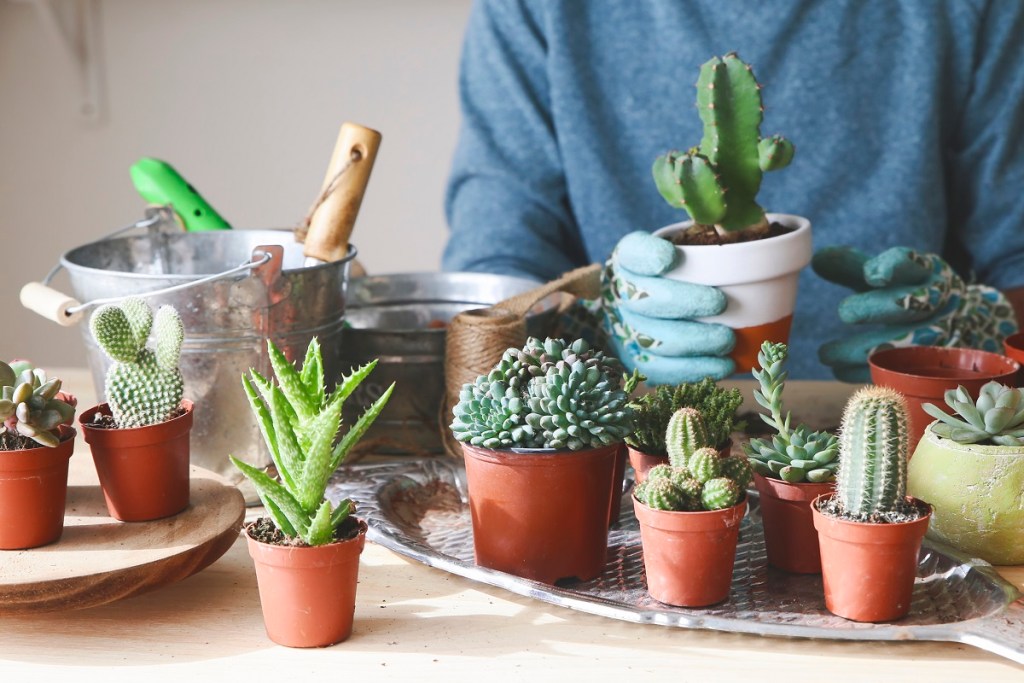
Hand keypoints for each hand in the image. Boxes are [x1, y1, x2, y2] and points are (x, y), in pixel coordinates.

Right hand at [598, 231, 734, 383]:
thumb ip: (710, 251)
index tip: (671, 258)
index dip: (649, 256)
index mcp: (631, 259)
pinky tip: (723, 366)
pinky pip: (661, 370)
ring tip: (728, 341)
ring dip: (695, 341)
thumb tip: (764, 253)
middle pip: (647, 299)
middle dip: (686, 302)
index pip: (633, 253)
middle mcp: (622, 294)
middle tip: (721, 303)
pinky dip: (694, 370)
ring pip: (655, 339)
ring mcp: (625, 329)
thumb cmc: (678, 276)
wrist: (643, 308)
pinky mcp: (635, 359)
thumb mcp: (685, 253)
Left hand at [812, 245, 1017, 382]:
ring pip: (899, 346)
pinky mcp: (928, 367)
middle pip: (908, 305)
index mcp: (925, 273)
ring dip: (857, 350)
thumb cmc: (913, 292)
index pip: (912, 264)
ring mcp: (937, 337)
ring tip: (825, 354)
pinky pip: (894, 372)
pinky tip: (838, 369)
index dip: (894, 268)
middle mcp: (936, 304)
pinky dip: (862, 372)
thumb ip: (854, 267)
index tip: (872, 274)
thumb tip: (818, 259)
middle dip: (873, 308)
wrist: (967, 324)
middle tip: (844, 311)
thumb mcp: (891, 274)